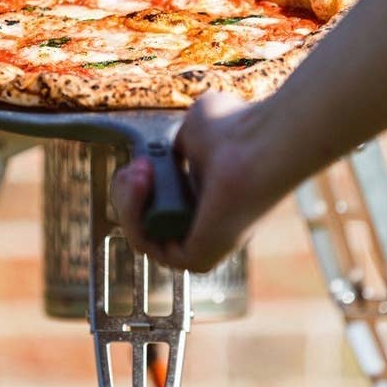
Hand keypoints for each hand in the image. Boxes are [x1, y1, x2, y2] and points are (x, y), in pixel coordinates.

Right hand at [111, 93, 281, 271]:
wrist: (260, 142)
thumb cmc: (237, 128)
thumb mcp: (196, 127)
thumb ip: (184, 140)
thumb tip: (175, 147)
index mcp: (206, 200)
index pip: (157, 206)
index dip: (136, 185)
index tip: (140, 160)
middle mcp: (205, 227)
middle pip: (144, 221)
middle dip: (126, 191)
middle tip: (139, 165)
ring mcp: (203, 246)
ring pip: (141, 234)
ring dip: (128, 201)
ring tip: (141, 171)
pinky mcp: (199, 260)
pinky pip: (147, 245)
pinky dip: (134, 215)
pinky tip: (142, 184)